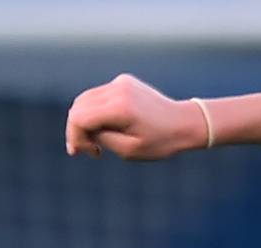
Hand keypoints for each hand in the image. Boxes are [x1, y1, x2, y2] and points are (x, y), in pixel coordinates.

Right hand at [66, 74, 208, 159]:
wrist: (185, 123)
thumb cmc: (161, 142)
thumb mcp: (128, 150)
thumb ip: (100, 138)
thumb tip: (79, 130)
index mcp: (119, 107)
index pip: (79, 118)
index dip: (74, 136)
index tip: (81, 152)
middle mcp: (117, 90)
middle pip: (79, 107)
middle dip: (77, 129)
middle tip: (89, 150)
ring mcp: (120, 82)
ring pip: (86, 100)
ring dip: (86, 120)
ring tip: (98, 141)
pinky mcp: (123, 81)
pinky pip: (99, 96)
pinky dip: (97, 111)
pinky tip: (109, 127)